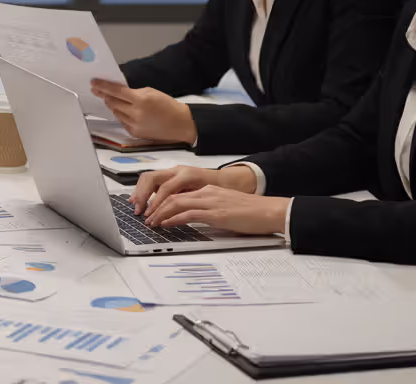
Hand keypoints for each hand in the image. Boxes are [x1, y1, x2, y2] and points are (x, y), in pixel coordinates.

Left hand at [91, 80, 196, 143]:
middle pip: (112, 102)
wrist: (180, 124)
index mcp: (140, 100)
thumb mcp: (151, 92)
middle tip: (97, 90)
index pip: (116, 91)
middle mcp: (135, 113)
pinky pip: (122, 121)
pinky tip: (124, 111)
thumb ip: (134, 92)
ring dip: (112, 105)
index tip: (93, 83)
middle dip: (104, 95)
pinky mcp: (134, 133)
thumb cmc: (167, 105)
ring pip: (115, 112)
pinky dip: (121, 115)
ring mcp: (134, 124)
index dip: (103, 86)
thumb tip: (118, 92)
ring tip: (111, 99)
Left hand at [144, 184, 289, 234]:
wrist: (269, 211)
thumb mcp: (224, 207)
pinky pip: (188, 214)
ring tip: (151, 222)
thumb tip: (193, 219)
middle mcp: (206, 193)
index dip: (161, 201)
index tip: (152, 209)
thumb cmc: (251, 212)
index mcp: (208, 190)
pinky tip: (165, 224)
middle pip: (172, 196)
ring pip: (176, 203)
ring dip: (160, 213)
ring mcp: (210, 202)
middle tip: (146, 217)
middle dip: (155, 207)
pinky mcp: (215, 213)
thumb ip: (208, 209)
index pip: (178, 193)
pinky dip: (173, 219)